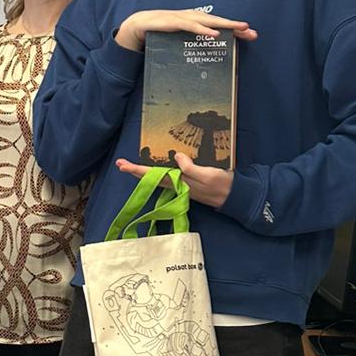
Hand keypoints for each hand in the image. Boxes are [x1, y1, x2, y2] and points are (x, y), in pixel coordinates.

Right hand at [114, 9, 257, 52]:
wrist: (139, 25)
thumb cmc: (161, 32)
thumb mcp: (180, 40)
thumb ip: (192, 45)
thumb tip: (206, 59)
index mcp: (196, 21)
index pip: (219, 25)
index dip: (234, 29)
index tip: (251, 35)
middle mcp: (193, 17)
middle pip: (218, 22)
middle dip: (235, 26)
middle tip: (251, 31)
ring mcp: (184, 18)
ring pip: (209, 21)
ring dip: (225, 25)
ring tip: (240, 28)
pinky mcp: (174, 22)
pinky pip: (192, 26)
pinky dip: (203, 29)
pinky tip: (214, 34)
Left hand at [115, 152, 233, 208]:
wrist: (234, 197)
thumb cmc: (222, 185)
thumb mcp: (208, 175)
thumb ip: (191, 168)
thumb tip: (176, 157)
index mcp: (180, 182)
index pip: (154, 175)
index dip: (138, 170)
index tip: (123, 166)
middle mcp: (177, 184)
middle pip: (152, 177)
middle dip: (135, 171)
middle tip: (120, 164)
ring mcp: (182, 185)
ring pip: (158, 177)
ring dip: (144, 172)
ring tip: (131, 166)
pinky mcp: (188, 183)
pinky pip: (168, 177)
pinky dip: (158, 172)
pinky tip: (154, 169)